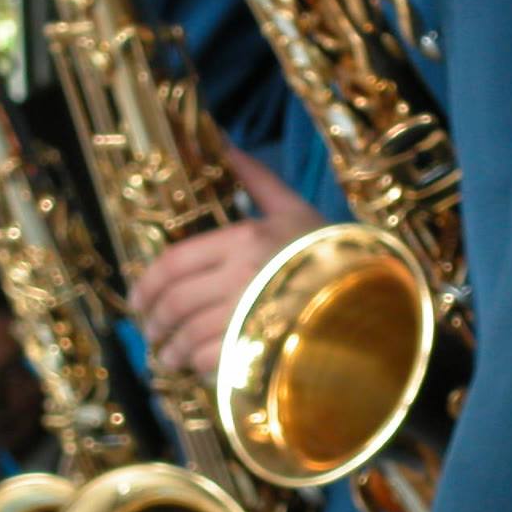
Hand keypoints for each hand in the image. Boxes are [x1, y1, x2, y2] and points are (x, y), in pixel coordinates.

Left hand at [131, 146, 325, 376]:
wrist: (373, 296)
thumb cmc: (333, 251)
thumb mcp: (295, 209)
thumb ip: (257, 180)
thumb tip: (224, 143)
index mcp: (244, 240)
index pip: (174, 263)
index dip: (147, 285)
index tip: (138, 300)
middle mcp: (242, 276)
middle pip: (176, 303)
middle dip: (156, 322)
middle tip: (152, 333)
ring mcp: (250, 316)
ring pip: (189, 337)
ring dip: (172, 350)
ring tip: (171, 355)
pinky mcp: (260, 351)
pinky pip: (213, 363)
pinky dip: (200, 367)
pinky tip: (200, 367)